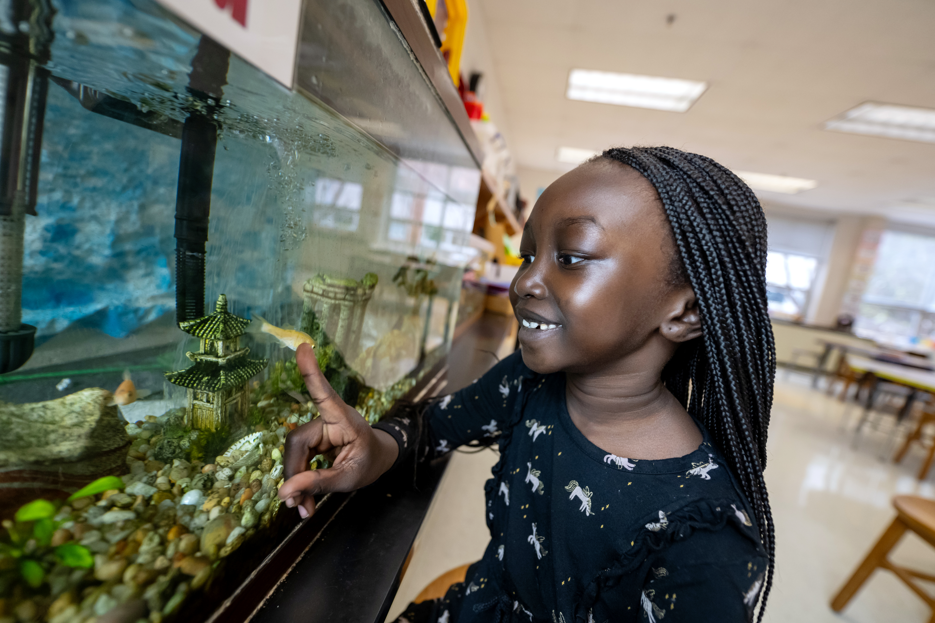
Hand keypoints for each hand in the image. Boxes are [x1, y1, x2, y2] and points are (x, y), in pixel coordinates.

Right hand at [278, 343, 398, 517]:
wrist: (378, 460)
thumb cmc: (370, 462)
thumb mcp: (349, 478)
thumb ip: (318, 483)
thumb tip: (285, 492)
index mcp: (344, 420)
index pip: (325, 395)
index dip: (313, 373)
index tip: (303, 347)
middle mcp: (328, 420)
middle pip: (297, 442)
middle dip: (294, 474)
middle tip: (297, 505)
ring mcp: (319, 430)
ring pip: (294, 453)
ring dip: (295, 482)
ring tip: (302, 508)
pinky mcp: (312, 441)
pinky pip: (297, 460)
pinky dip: (298, 482)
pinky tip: (301, 502)